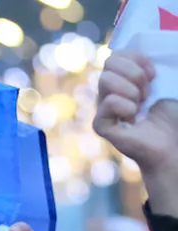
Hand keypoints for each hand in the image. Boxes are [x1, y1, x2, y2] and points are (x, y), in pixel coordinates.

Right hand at [94, 50, 177, 213]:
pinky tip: (133, 120)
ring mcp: (103, 109)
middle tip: (147, 93)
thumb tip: (164, 45)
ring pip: (106, 80)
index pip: (116, 55)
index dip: (137, 58)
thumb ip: (162, 65)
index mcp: (123, 80)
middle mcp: (109, 92)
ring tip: (141, 106)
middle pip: (109, 62)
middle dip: (135, 74)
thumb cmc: (174, 115)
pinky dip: (127, 107)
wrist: (173, 144)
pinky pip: (109, 102)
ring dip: (132, 91)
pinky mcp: (101, 125)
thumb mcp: (170, 81)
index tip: (154, 74)